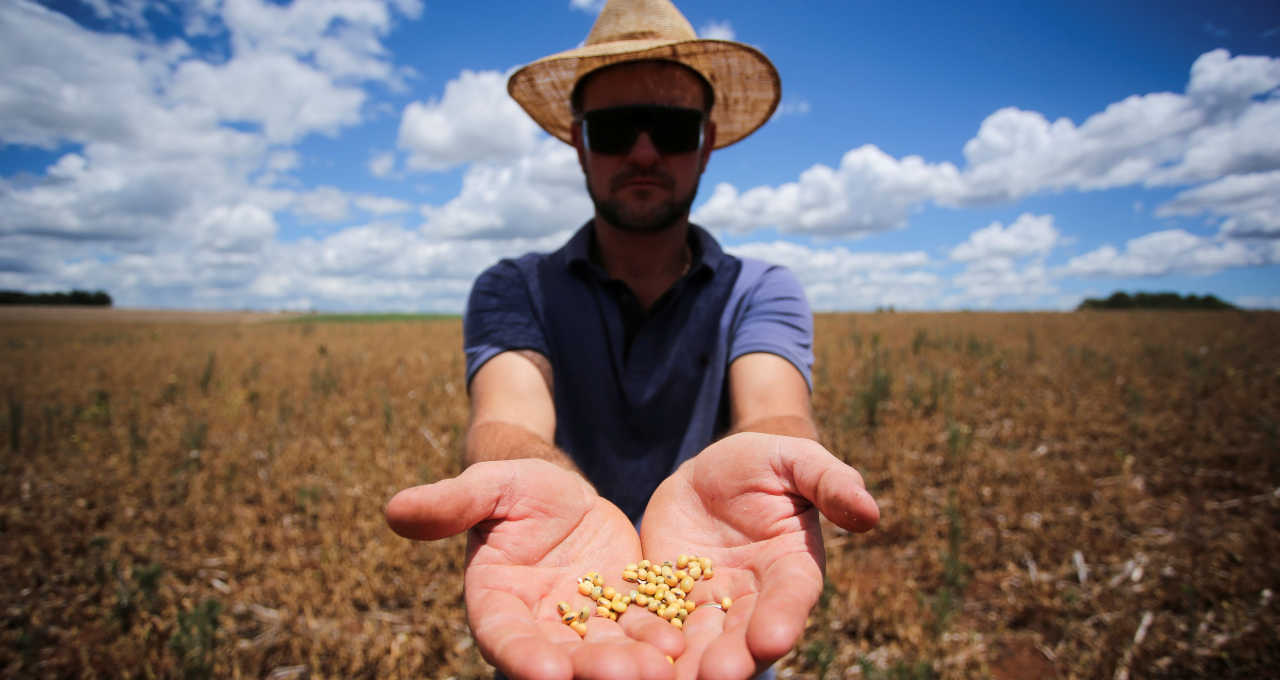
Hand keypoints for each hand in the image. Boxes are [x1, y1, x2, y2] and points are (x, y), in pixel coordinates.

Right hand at [386, 459, 683, 679]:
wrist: (562, 492)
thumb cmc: (516, 486)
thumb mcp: (489, 486)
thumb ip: (450, 502)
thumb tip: (394, 510)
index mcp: (496, 603)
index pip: (505, 638)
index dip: (524, 657)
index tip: (548, 672)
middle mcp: (540, 627)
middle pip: (563, 657)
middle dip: (592, 669)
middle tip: (625, 676)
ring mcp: (585, 625)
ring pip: (607, 651)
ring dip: (633, 663)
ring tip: (663, 665)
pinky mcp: (625, 613)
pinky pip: (643, 631)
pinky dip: (660, 640)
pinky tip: (684, 643)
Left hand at [638, 433, 878, 678]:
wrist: (710, 470)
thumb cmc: (764, 461)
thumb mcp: (795, 459)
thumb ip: (829, 481)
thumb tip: (871, 513)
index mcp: (792, 566)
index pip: (792, 597)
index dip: (784, 618)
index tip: (774, 639)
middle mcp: (754, 596)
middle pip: (745, 634)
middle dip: (733, 657)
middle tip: (717, 677)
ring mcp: (709, 602)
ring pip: (701, 640)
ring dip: (690, 663)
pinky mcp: (667, 598)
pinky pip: (657, 623)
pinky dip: (648, 643)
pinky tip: (632, 658)